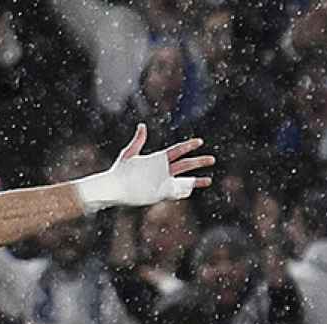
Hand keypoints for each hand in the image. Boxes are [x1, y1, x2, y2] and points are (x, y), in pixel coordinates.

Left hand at [74, 125, 213, 212]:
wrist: (114, 189)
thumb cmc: (119, 171)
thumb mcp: (129, 154)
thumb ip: (138, 141)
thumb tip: (142, 126)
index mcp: (158, 159)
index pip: (177, 151)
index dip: (188, 146)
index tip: (200, 141)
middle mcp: (163, 171)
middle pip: (185, 165)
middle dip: (199, 162)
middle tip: (212, 159)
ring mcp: (162, 183)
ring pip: (183, 181)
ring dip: (196, 181)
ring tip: (209, 181)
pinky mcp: (159, 195)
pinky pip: (175, 194)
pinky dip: (183, 192)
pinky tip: (191, 191)